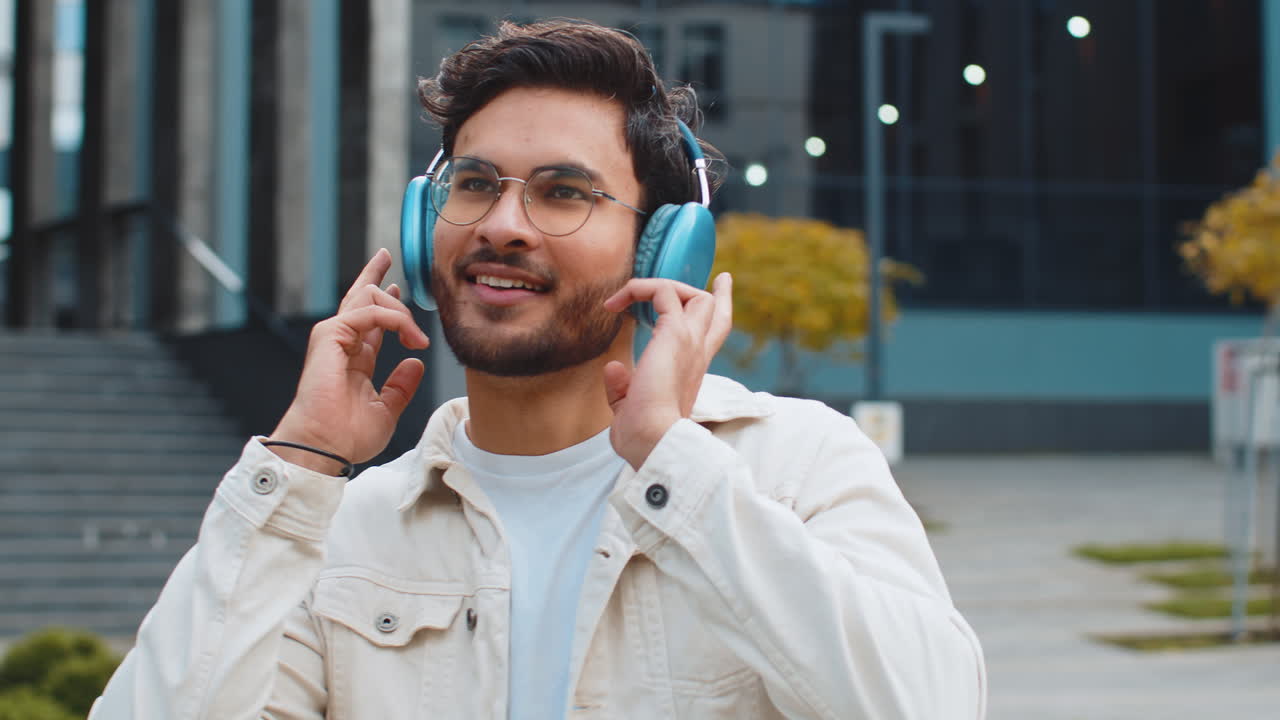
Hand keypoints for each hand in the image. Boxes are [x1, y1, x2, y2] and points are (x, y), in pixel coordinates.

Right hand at [269, 249, 429, 472]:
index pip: (369, 320)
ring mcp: (334, 337)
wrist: (324, 447)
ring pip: (367, 297)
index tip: (399, 290)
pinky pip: (368, 311)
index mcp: (353, 359)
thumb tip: (415, 363)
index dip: (387, 303)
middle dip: (374, 274)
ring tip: (417, 336)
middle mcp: (342, 343)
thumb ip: (400, 386)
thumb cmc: (346, 437)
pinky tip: (409, 335)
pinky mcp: (330, 336)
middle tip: (387, 256)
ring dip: (400, 310)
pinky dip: (394, 318)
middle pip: (359, 296)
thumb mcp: (386, 410)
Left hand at [601, 273, 732, 469]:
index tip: (719, 290)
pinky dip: (639, 288)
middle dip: (708, 291)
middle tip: (717, 279)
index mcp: (692, 372)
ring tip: (627, 295)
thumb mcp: (631, 408)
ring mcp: (690, 341)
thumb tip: (613, 368)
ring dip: (663, 287)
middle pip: (713, 311)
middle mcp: (697, 354)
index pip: (712, 337)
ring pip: (693, 295)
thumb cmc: (642, 435)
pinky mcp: (674, 333)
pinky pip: (662, 290)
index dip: (717, 311)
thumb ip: (623, 388)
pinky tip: (614, 303)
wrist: (654, 440)